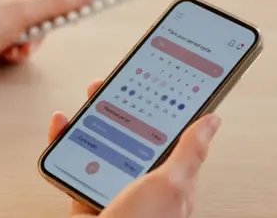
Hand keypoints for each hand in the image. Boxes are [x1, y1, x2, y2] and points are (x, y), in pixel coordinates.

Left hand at [0, 0, 93, 95]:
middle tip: (42, 32)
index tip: (83, 4)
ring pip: (33, 29)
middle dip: (44, 25)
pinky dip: (20, 51)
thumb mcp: (23, 12)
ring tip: (19, 48)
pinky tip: (9, 54)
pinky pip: (21, 43)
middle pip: (42, 8)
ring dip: (31, 42)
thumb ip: (58, 3)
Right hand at [48, 80, 221, 217]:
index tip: (159, 81)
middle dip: (125, 105)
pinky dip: (67, 141)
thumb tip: (213, 121)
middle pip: (134, 133)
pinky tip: (63, 125)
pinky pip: (77, 161)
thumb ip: (190, 153)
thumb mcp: (171, 186)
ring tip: (92, 97)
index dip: (166, 106)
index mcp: (171, 180)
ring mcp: (115, 188)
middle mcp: (144, 183)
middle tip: (117, 83)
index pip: (172, 134)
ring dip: (95, 116)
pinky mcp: (88, 195)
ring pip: (105, 143)